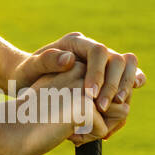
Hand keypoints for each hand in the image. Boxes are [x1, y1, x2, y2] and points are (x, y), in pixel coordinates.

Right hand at [6, 60, 111, 154]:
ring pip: (117, 114)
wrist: (8, 128)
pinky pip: (104, 130)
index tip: (75, 117)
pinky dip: (88, 138)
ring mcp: (82, 85)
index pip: (109, 89)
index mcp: (75, 64)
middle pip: (118, 101)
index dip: (101, 110)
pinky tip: (65, 133)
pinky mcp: (84, 103)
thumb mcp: (64, 100)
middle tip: (73, 126)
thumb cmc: (34, 118)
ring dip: (99, 128)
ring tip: (70, 129)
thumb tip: (126, 106)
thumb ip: (91, 97)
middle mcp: (81, 69)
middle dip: (105, 120)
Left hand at [17, 32, 146, 142]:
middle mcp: (92, 50)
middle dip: (115, 84)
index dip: (98, 73)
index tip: (89, 95)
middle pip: (119, 59)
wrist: (28, 81)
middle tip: (103, 107)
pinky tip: (119, 111)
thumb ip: (45, 62)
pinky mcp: (108, 77)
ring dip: (125, 89)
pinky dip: (128, 94)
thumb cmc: (26, 75)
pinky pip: (127, 81)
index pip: (98, 51)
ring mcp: (103, 63)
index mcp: (75, 43)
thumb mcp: (28, 69)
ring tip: (114, 109)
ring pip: (129, 69)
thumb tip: (70, 59)